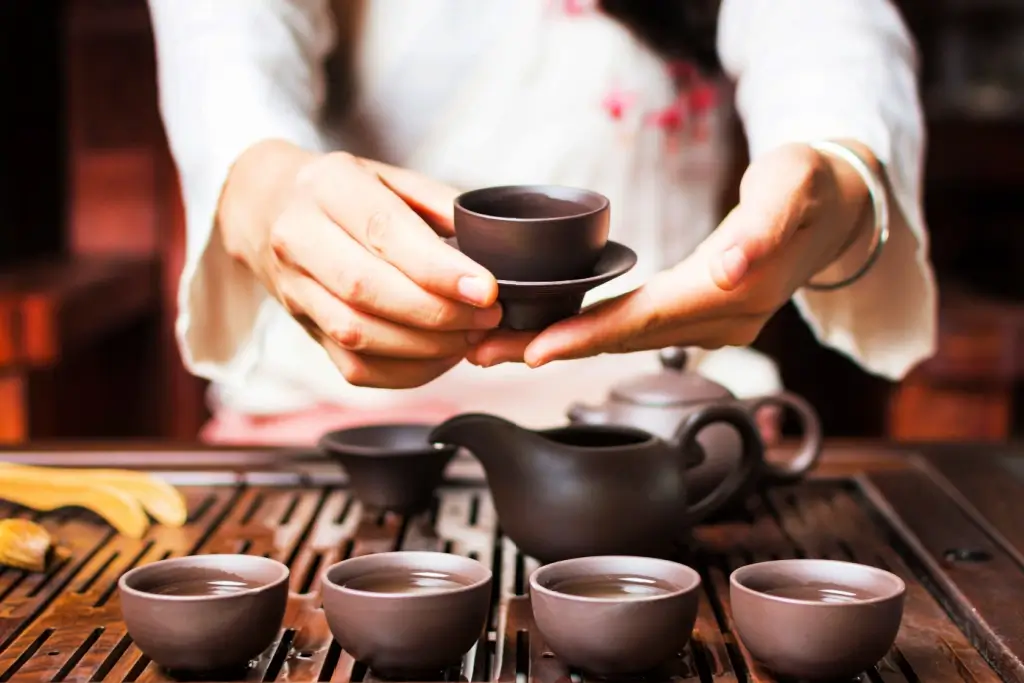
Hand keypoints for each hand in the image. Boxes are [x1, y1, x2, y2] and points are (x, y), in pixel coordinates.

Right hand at [219, 140, 501, 387]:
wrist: (264, 208)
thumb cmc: (341, 191)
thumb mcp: (387, 175)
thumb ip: (438, 203)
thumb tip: (493, 242)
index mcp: (328, 187)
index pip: (384, 233)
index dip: (437, 269)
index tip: (486, 289)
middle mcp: (300, 239)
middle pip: (367, 290)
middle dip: (437, 312)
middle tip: (487, 317)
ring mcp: (295, 290)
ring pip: (358, 334)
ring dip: (425, 347)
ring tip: (470, 337)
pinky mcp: (304, 330)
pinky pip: (354, 368)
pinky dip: (406, 372)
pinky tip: (441, 357)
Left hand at [467, 141, 877, 367]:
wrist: (838, 210)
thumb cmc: (810, 186)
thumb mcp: (794, 187)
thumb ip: (764, 228)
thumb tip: (731, 270)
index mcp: (734, 292)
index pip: (645, 320)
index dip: (587, 337)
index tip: (532, 352)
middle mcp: (720, 321)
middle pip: (621, 340)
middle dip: (550, 350)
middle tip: (480, 354)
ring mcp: (712, 325)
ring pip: (623, 342)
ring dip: (560, 347)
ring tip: (495, 348)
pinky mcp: (701, 317)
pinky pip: (635, 330)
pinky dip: (588, 334)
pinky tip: (548, 334)